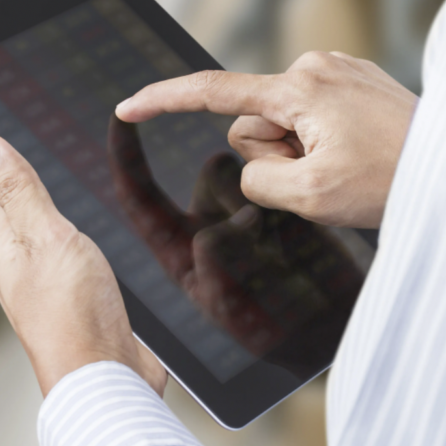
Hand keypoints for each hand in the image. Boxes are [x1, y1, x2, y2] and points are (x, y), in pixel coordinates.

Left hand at [0, 135, 166, 397]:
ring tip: (104, 219)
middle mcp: (27, 277)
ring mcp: (58, 297)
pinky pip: (93, 274)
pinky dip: (106, 261)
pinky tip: (119, 259)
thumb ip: (21, 190)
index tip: (49, 152)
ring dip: (87, 235)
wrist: (109, 380)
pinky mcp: (89, 313)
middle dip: (63, 205)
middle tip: (85, 181)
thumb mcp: (47, 234)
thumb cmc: (75, 313)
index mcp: (8, 256)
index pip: (11, 200)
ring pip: (71, 250)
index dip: (29, 176)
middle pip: (42, 225)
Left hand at [108, 118, 362, 374]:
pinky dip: (292, 199)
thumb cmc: (270, 329)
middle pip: (214, 172)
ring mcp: (247, 211)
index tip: (120, 115)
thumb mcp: (229, 306)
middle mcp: (209, 221)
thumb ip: (216, 262)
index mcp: (178, 247)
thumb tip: (232, 221)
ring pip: (252, 173)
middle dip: (238, 191)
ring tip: (286, 247)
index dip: (125, 155)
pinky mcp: (284, 203)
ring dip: (267, 198)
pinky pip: (283, 179)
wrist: (325, 328)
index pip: (139, 195)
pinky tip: (301, 239)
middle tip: (263, 240)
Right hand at [115, 52, 417, 227]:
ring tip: (350, 164)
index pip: (211, 92)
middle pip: (255, 124)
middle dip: (276, 155)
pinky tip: (361, 153)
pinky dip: (324, 142)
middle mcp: (315, 67)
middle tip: (325, 176)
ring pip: (285, 125)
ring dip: (303, 152)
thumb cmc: (393, 180)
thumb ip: (258, 179)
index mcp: (297, 88)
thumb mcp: (309, 195)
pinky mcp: (355, 82)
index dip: (164, 101)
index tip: (128, 106)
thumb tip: (256, 163)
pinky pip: (314, 118)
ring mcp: (338, 71)